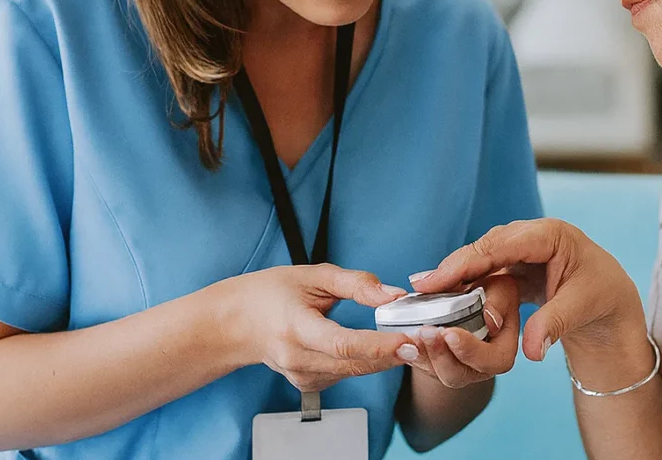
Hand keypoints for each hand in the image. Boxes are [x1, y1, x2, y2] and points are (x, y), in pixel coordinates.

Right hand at [217, 264, 418, 391]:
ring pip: (354, 373)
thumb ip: (356, 284)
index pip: (343, 344)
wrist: (236, 323)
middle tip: (425, 339)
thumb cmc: (271, 293)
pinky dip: (366, 363)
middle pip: (354, 364)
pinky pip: (345, 375)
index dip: (379, 345)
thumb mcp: (313, 275)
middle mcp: (297, 359)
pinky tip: (377, 348)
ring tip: (409, 338)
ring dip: (384, 359)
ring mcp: (301, 377)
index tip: (408, 339)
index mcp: (296, 328)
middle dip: (393, 353)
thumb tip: (393, 295)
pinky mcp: (308, 385)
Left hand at [402, 275, 518, 388]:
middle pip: (459, 375)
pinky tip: (402, 336)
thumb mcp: (502, 287)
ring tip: (412, 333)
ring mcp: (455, 367)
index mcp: (502, 349)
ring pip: (436, 373)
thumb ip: (498, 299)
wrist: (472, 291)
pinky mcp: (434, 362)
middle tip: (426, 332)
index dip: (471, 351)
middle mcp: (479, 365)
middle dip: (440, 354)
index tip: (450, 333)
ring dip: (423, 354)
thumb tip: (489, 316)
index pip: (494, 361)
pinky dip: (410, 351)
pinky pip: (421, 365)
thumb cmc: (491, 290)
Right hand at [412, 219, 646, 362]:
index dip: (465, 261)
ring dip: (455, 275)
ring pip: (480, 259)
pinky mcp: (516, 264)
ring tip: (424, 292)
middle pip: (483, 248)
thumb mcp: (583, 308)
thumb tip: (531, 351)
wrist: (613, 301)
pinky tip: (444, 296)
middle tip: (420, 287)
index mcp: (550, 235)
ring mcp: (521, 249)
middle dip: (452, 267)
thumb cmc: (604, 297)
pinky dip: (466, 283)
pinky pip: (486, 270)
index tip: (435, 279)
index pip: (500, 245)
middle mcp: (531, 236)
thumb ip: (553, 324)